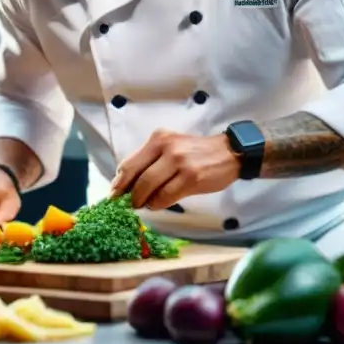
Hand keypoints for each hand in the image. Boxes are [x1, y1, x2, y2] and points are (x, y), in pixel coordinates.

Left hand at [109, 129, 240, 209]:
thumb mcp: (171, 148)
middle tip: (129, 205)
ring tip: (145, 205)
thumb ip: (150, 161)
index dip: (119, 182)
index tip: (114, 195)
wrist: (228, 152)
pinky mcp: (191, 178)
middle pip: (136, 177)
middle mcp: (167, 147)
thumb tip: (128, 185)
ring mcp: (179, 162)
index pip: (129, 163)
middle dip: (129, 195)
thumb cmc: (196, 153)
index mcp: (158, 138)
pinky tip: (158, 204)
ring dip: (143, 201)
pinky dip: (158, 203)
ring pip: (149, 187)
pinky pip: (166, 196)